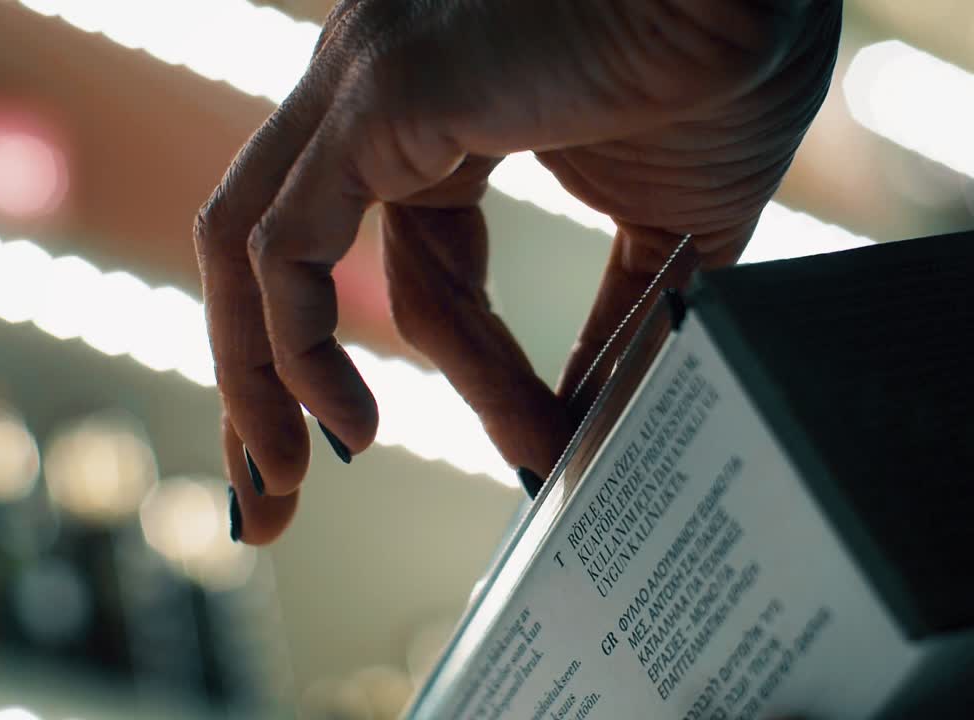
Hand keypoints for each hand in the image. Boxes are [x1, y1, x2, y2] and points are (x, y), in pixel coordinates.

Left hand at [194, 0, 841, 542]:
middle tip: (274, 498)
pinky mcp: (378, 97)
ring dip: (253, 381)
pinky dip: (295, 348)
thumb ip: (615, 317)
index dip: (468, 368)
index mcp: (443, 117)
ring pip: (250, 252)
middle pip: (285, 261)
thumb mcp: (666, 231)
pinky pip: (287, 246)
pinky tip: (347, 429)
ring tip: (277, 491)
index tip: (530, 444)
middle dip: (268, 386)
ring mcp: (365, 87)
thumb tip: (592, 414)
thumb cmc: (723, 68)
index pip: (419, 263)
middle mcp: (376, 97)